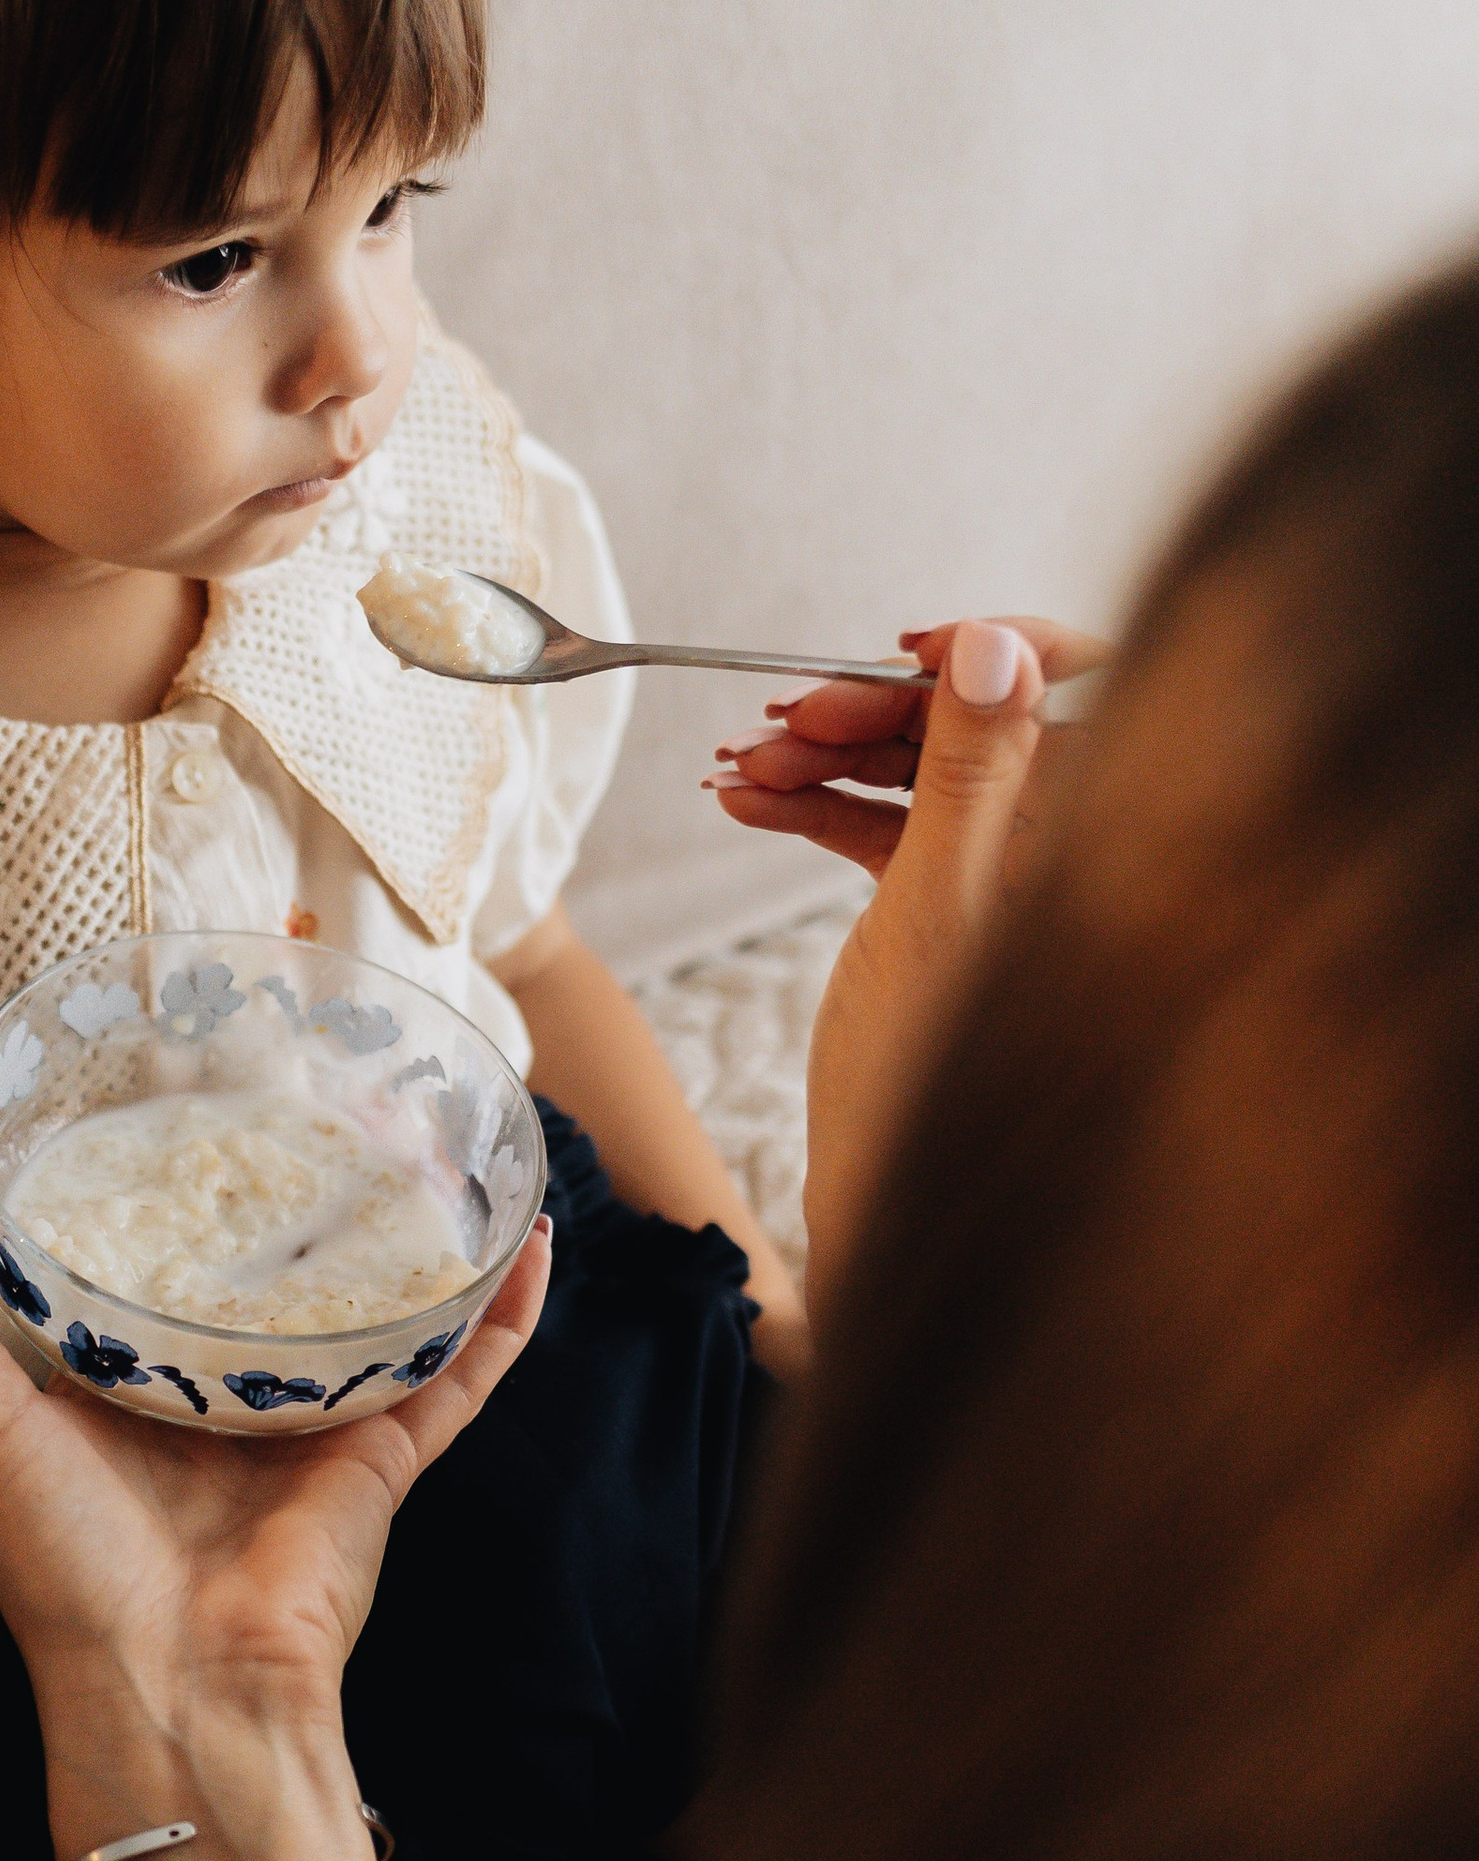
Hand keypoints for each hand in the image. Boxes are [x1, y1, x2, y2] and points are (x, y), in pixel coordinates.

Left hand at [0, 1142, 551, 1842]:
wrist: (170, 1683)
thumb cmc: (57, 1562)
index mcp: (121, 1387)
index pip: (141, 1267)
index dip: (153, 1194)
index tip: (165, 1105)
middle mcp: (219, 1399)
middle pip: (266, 1277)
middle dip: (291, 1198)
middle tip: (309, 1099)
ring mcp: (309, 1425)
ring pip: (373, 1308)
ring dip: (413, 1235)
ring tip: (436, 1148)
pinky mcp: (381, 1456)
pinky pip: (457, 1371)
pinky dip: (502, 1312)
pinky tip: (530, 1241)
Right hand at [711, 615, 1110, 1296]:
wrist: (884, 1217)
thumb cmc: (924, 1096)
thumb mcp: (941, 911)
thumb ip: (973, 770)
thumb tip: (997, 643)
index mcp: (1117, 852)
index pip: (1094, 694)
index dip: (999, 656)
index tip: (902, 651)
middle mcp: (1081, 860)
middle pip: (992, 728)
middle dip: (879, 713)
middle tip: (783, 721)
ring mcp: (1016, 889)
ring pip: (932, 776)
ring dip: (833, 761)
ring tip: (742, 768)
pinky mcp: (957, 921)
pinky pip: (900, 832)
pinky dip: (827, 812)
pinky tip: (750, 803)